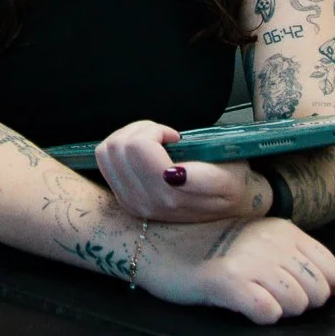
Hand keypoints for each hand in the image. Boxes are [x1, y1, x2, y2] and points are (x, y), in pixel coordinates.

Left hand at [95, 119, 269, 223]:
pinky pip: (104, 161)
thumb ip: (202, 178)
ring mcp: (132, 203)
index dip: (157, 132)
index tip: (177, 138)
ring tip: (155, 141)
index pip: (139, 148)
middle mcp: (147, 202)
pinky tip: (144, 151)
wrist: (226, 206)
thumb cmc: (229, 181)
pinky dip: (121, 146)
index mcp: (171, 196)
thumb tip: (170, 175)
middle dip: (144, 129)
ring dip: (130, 136)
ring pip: (108, 150)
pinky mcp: (123, 199)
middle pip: (120, 145)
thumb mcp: (229, 177)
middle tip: (166, 135)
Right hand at [140, 215, 334, 323]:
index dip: (314, 286)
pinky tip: (242, 305)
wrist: (155, 240)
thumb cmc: (209, 247)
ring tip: (251, 298)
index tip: (285, 284)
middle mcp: (270, 241)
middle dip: (298, 302)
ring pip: (297, 304)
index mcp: (282, 229)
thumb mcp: (260, 247)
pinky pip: (268, 312)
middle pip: (317, 291)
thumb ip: (305, 263)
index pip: (329, 269)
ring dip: (279, 310)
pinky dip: (260, 315)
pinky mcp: (226, 281)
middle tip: (264, 293)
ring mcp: (249, 260)